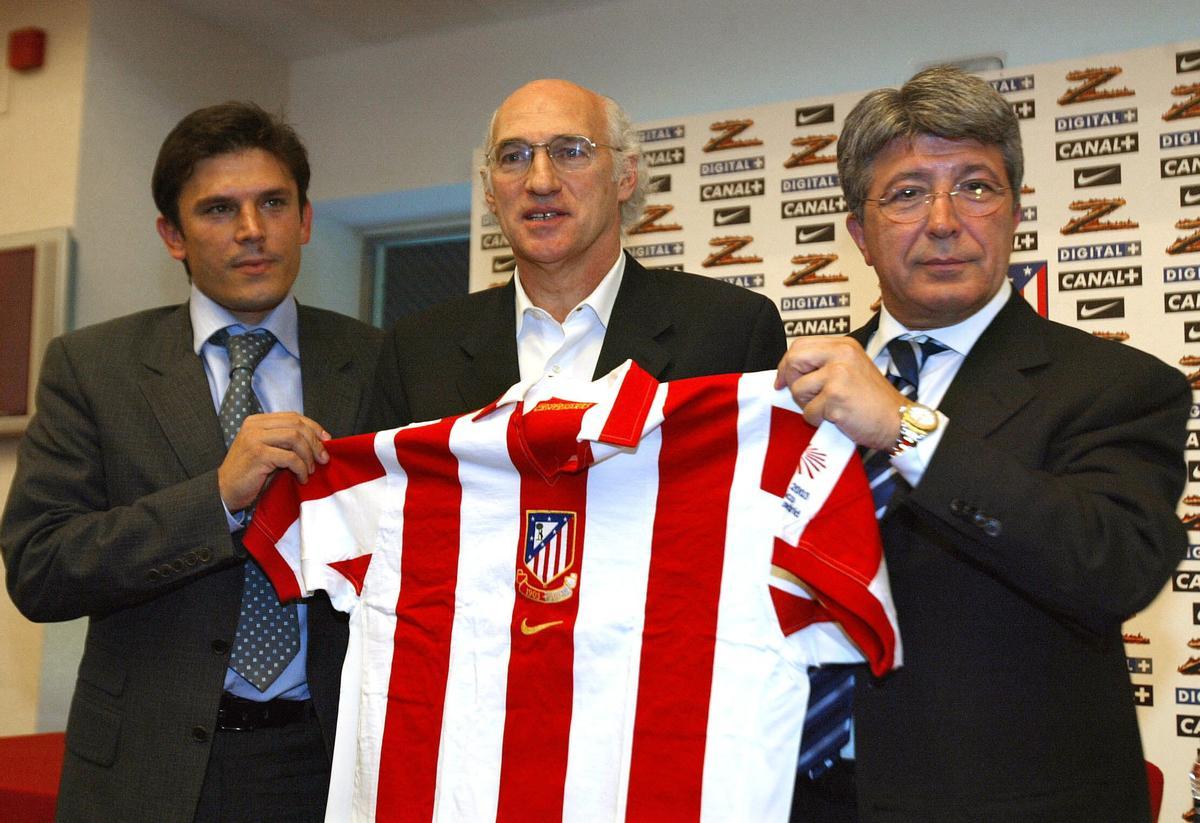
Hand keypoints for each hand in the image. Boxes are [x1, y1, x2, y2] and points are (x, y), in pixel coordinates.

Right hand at [217, 412, 330, 511]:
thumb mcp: (269, 451)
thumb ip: (286, 442)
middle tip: (323, 459)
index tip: (327, 441)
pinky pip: (290, 457)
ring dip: (308, 456)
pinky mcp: (258, 454)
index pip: (293, 416)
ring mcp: (255, 438)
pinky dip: (301, 468)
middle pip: (297, 425)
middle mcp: (255, 425)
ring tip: (310, 470)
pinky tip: (301, 478)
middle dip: (315, 442)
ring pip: (295, 438)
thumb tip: (320, 440)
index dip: (314, 427)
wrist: (224, 490)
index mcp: (258, 421)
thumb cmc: (250, 473)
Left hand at [774, 336, 904, 449]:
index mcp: (844, 346)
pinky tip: (836, 418)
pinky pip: (808, 412)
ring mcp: (838, 375)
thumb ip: (824, 364)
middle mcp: (841, 355)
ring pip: (797, 389)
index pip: (800, 345)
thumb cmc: (873, 401)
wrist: (898, 421)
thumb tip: (788, 372)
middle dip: (790, 381)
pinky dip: (818, 420)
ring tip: (829, 408)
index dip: (787, 363)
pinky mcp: (835, 398)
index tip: (782, 379)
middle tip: (802, 396)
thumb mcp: (851, 369)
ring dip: (807, 404)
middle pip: (793, 360)